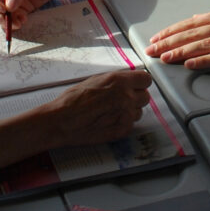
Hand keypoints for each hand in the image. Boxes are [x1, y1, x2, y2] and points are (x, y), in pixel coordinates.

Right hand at [35, 69, 153, 146]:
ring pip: (139, 112)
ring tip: (111, 111)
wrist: (63, 120)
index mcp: (119, 82)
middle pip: (145, 97)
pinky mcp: (122, 130)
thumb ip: (116, 80)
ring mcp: (125, 115)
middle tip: (121, 99)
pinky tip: (108, 121)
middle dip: (136, 97)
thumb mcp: (96, 80)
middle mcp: (126, 97)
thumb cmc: (74, 99)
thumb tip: (127, 80)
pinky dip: (123, 123)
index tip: (135, 86)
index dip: (140, 83)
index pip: (146, 80)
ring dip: (130, 111)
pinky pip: (131, 125)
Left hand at [145, 0, 209, 68]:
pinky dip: (204, 61)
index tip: (158, 36)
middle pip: (192, 33)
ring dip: (180, 52)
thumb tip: (205, 20)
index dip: (173, 30)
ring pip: (202, 44)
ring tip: (163, 58)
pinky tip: (190, 65)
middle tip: (151, 50)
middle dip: (169, 41)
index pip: (193, 22)